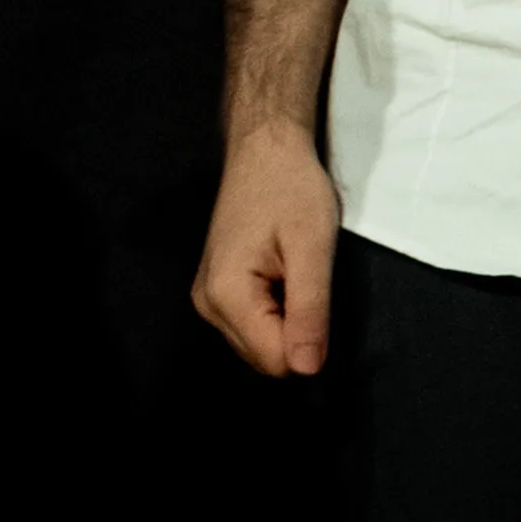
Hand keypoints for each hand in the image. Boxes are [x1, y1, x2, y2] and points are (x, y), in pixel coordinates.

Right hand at [192, 122, 339, 376]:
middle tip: (303, 280)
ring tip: (291, 274)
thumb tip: (307, 371)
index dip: (308, 340)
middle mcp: (206, 303)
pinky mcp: (214, 290)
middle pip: (266, 360)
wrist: (264, 150)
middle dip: (295, 333)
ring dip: (286, 323)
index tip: (314, 294)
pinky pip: (252, 329)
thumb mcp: (312, 249)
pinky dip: (275, 314)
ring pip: (260, 348)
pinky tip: (279, 276)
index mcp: (225, 294)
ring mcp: (206, 297)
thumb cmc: (292, 190)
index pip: (277, 362)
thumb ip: (308, 310)